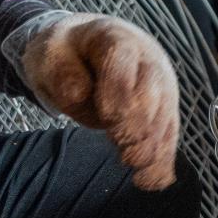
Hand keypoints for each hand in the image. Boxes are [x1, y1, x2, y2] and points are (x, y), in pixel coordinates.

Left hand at [20, 14, 179, 189]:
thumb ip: (62, 73)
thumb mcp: (50, 55)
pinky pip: (168, 130)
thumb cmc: (66, 53)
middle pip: (151, 88)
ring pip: (164, 111)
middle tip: (128, 156)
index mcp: (114, 36)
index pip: (121, 57)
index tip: (109, 118)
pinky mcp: (163, 104)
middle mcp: (145, 55)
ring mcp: (159, 80)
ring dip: (155, 145)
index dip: (118, 89)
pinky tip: (155, 180)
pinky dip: (163, 156)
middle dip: (141, 124)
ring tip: (140, 174)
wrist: (83, 47)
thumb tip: (79, 94)